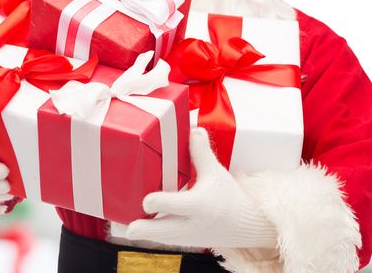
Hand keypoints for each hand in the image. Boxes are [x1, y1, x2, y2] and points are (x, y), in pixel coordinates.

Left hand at [126, 128, 276, 247]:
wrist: (244, 225)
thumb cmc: (228, 196)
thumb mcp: (216, 172)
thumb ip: (201, 152)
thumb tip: (193, 129)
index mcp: (199, 204)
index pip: (174, 205)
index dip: (157, 202)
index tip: (147, 199)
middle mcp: (191, 223)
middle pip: (162, 230)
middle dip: (143, 229)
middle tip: (129, 227)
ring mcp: (186, 236)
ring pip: (159, 239)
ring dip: (144, 232)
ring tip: (127, 226)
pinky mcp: (183, 241)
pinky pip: (163, 240)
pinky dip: (150, 234)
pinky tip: (137, 226)